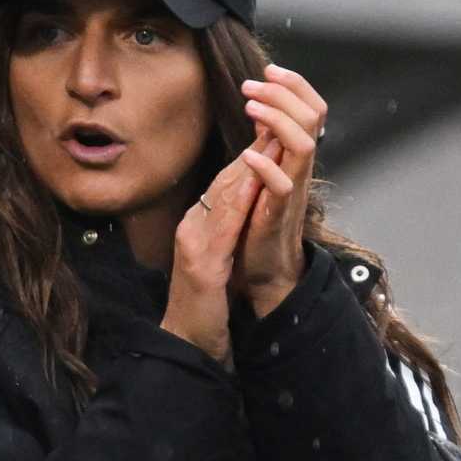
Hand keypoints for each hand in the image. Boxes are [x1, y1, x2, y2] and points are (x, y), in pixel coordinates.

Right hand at [162, 147, 267, 363]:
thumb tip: (243, 205)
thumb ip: (225, 232)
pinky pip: (223, 228)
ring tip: (269, 139)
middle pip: (223, 183)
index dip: (248, 156)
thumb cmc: (204, 305)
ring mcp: (194, 245)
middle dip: (251, 151)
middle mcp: (192, 229)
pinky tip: (252, 183)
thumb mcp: (216, 260)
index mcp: (197, 227)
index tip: (270, 130)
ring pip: (221, 198)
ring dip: (248, 167)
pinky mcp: (202, 265)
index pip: (225, 185)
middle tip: (273, 119)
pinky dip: (238, 202)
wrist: (187, 342)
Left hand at [236, 64, 327, 316]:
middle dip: (284, 93)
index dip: (294, 85)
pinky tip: (248, 153)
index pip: (311, 110)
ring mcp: (292, 191)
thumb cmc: (259, 219)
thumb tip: (262, 108)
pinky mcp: (277, 215)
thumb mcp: (263, 173)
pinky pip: (281, 186)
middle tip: (253, 82)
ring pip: (304, 145)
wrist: (263, 269)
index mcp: (296, 157)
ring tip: (251, 105)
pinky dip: (266, 166)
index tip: (269, 69)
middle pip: (312, 118)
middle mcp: (300, 169)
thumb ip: (266, 143)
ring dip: (278, 120)